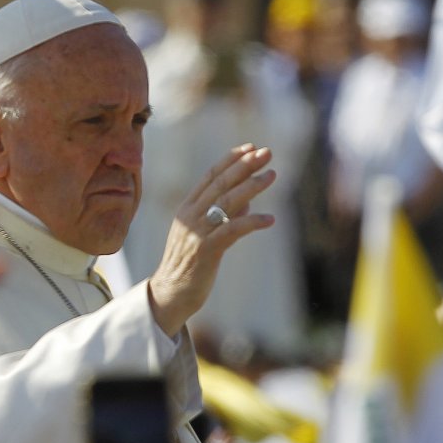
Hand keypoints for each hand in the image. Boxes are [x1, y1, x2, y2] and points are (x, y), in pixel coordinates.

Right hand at [148, 144, 276, 335]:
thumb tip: (248, 200)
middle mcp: (190, 215)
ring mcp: (196, 231)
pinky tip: (270, 219)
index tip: (250, 147)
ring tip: (272, 175)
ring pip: (227, 202)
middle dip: (245, 165)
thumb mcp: (205, 235)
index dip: (231, 160)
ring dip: (252, 186)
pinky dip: (252, 222)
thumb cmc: (190, 265)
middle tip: (266, 152)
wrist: (170, 294)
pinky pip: (232, 230)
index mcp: (187, 208)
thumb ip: (223, 215)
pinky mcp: (205, 250)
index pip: (210, 176)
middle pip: (220, 183)